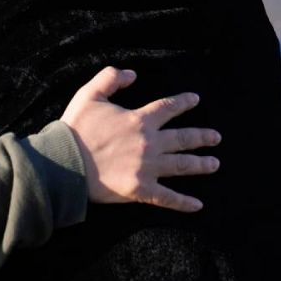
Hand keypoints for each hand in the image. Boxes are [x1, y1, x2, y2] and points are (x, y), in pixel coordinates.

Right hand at [60, 67, 220, 212]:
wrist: (65, 162)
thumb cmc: (76, 129)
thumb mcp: (89, 94)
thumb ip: (110, 78)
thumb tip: (132, 74)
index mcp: (139, 120)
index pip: (168, 108)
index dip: (184, 102)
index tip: (196, 100)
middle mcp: (149, 143)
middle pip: (183, 138)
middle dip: (202, 137)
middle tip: (216, 137)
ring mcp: (147, 168)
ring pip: (182, 165)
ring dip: (201, 164)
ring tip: (214, 163)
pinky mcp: (140, 190)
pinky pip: (167, 197)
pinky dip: (184, 203)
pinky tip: (198, 205)